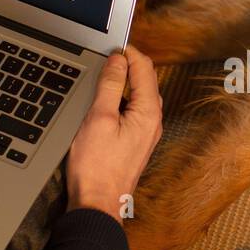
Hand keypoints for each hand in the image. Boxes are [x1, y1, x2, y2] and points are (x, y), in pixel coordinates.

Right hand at [65, 44, 162, 222]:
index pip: (145, 68)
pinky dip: (124, 98)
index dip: (128, 52)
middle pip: (146, 80)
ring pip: (141, 95)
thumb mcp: (99, 118)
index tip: (111, 46)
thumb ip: (110, 86)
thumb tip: (117, 61)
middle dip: (129, 64)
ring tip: (105, 73)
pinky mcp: (137, 142)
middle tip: (106, 56)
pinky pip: (135, 111)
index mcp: (148, 113)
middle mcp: (153, 122)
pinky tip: (107, 101)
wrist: (97, 204)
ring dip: (126, 81)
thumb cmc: (96, 167)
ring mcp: (147, 133)